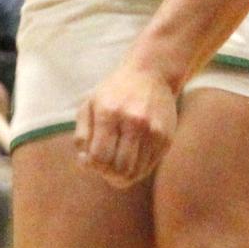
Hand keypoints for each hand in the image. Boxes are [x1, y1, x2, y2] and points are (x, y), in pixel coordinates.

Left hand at [75, 60, 177, 187]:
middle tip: (105, 166)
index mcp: (109, 113)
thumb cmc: (114, 92)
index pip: (99, 157)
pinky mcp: (166, 137)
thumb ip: (82, 136)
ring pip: (135, 172)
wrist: (152, 73)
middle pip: (119, 169)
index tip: (91, 159)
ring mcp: (153, 130)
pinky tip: (132, 156)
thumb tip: (86, 163)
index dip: (92, 165)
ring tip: (117, 163)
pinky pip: (149, 167)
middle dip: (107, 174)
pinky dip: (137, 168)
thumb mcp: (90, 105)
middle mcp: (133, 121)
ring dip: (123, 175)